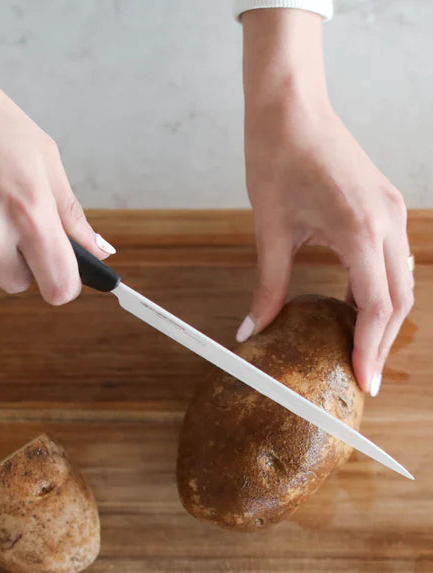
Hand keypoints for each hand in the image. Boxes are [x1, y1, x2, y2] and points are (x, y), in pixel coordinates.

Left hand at [240, 10, 412, 395]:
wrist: (291, 109)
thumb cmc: (277, 160)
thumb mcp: (270, 232)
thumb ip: (269, 287)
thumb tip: (253, 330)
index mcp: (361, 230)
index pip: (376, 307)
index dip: (370, 349)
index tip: (362, 382)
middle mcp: (388, 222)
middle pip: (399, 300)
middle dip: (381, 343)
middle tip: (361, 377)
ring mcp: (392, 212)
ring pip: (401, 282)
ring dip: (383, 319)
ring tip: (357, 352)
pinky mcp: (386, 206)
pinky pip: (391, 261)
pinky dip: (379, 291)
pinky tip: (354, 311)